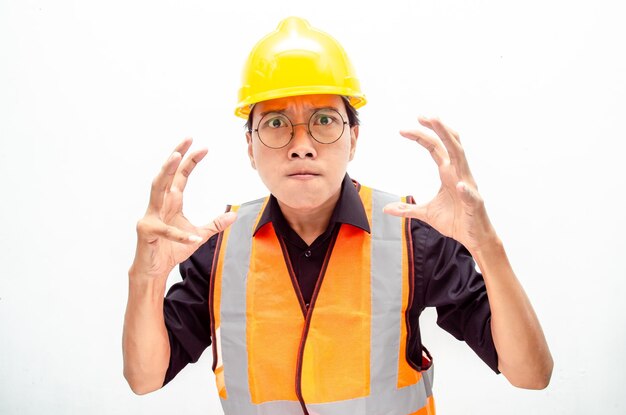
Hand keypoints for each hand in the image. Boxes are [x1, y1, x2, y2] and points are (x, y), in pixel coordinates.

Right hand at [129, 138, 236, 279]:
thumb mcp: (198, 235)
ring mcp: (151, 216)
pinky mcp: (148, 232)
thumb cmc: (171, 250)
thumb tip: (234, 214)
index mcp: (171, 201)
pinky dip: (180, 235)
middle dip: (176, 155)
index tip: (203, 147)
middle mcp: (159, 204)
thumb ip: (214, 224)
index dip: (190, 160)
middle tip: (187, 139)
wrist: (154, 270)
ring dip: (167, 172)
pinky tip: (193, 239)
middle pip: (167, 174)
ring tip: (176, 157)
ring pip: (157, 189)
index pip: (180, 176)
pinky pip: (167, 231)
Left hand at [383, 117, 496, 252]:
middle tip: (423, 116)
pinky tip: (458, 186)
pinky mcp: (474, 204)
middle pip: (449, 145)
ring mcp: (468, 186)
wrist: (474, 237)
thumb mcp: (426, 214)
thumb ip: (407, 209)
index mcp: (448, 173)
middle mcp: (459, 174)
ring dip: (450, 141)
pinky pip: (469, 194)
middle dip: (438, 128)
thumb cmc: (455, 221)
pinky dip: (464, 190)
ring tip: (440, 127)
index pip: (434, 148)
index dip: (421, 137)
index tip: (403, 129)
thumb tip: (386, 209)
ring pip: (461, 158)